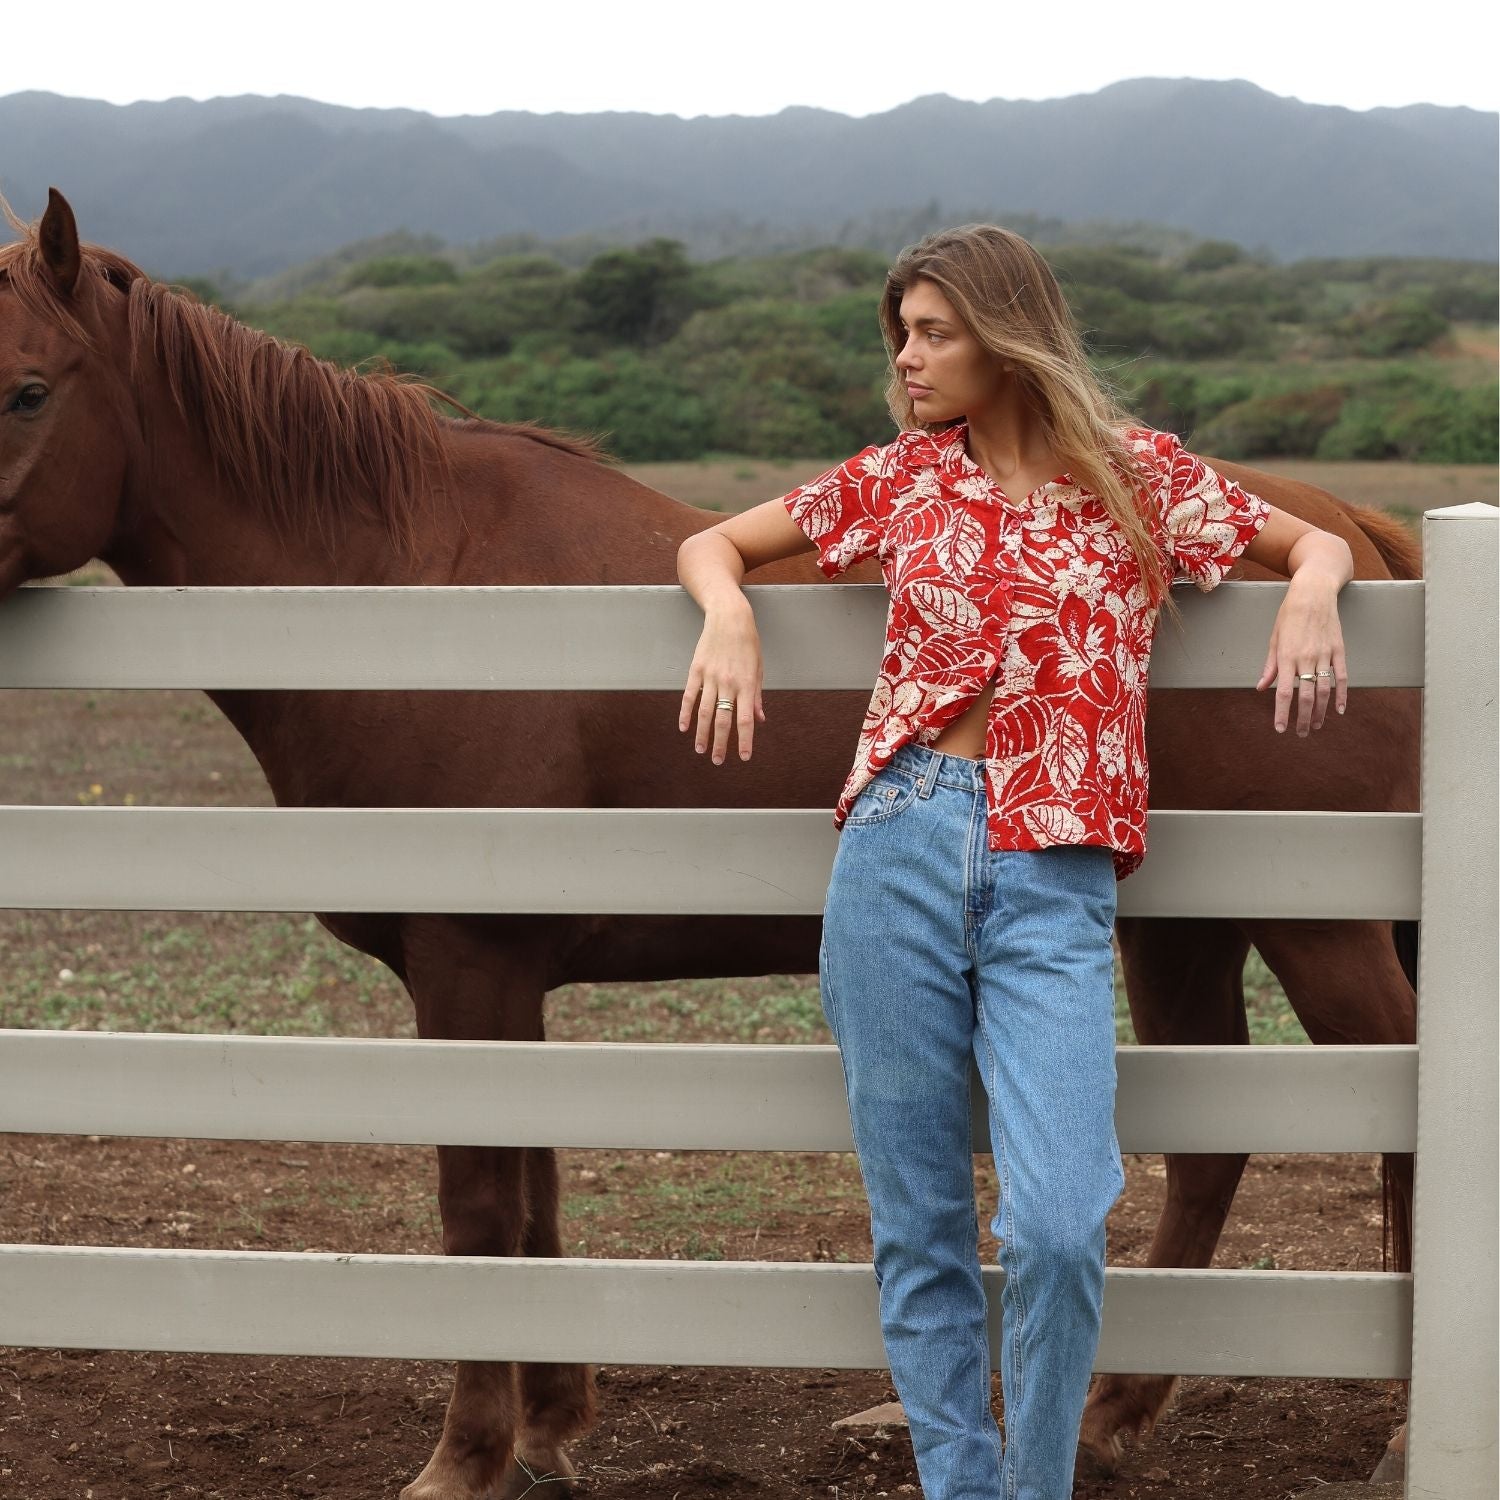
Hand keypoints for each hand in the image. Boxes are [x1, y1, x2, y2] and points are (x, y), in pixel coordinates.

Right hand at [678, 605, 765, 763]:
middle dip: (720, 744)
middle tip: (717, 761)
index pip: (745, 720)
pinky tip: (684, 727)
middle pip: (722, 720)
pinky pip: (690, 696)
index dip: (744, 741)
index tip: (743, 757)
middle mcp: (728, 683)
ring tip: (700, 750)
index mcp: (746, 685)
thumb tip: (759, 719)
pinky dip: (686, 713)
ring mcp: (710, 677)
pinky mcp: (696, 670)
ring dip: (702, 734)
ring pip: (704, 712)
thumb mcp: (758, 669)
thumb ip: (756, 695)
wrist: (729, 617)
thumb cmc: (748, 643)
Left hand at [1255, 575, 1348, 735]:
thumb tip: (1261, 687)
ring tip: (1317, 725)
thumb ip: (1270, 666)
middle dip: (1304, 718)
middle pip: (1306, 696)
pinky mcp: (1339, 649)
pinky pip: (1342, 677)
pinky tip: (1339, 709)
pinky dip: (1342, 695)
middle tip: (1302, 733)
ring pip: (1324, 690)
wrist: (1313, 593)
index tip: (1280, 728)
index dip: (1282, 713)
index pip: (1283, 692)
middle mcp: (1306, 658)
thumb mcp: (1274, 638)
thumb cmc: (1289, 615)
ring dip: (1321, 711)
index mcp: (1286, 656)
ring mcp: (1325, 654)